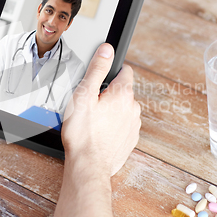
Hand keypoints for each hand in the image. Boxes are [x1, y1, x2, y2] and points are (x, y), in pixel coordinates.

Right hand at [62, 43, 140, 176]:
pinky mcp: (130, 140)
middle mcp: (133, 108)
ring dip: (111, 112)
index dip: (109, 73)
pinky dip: (113, 127)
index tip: (98, 82)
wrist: (88, 166)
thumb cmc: (83, 133)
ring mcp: (133, 126)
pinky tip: (98, 134)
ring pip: (122, 110)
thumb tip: (107, 50)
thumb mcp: (84, 95)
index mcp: (123, 94)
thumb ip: (97, 69)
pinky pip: (122, 126)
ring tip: (92, 122)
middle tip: (89, 106)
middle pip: (122, 92)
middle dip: (108, 94)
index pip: (125, 71)